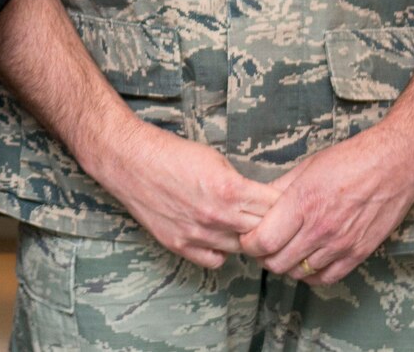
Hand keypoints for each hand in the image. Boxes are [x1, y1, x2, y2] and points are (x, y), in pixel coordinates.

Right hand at [87, 119, 279, 268]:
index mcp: (230, 189)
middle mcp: (217, 216)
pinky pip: (215, 260)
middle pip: (264, 232)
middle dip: (270, 224)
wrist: (128, 159)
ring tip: (240, 224)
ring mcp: (198, 234)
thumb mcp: (215, 159)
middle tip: (270, 219)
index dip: (285, 206)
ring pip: (241, 249)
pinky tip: (218, 236)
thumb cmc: (170, 153)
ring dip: (245, 238)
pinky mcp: (180, 245)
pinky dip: (221, 251)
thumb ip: (240, 184)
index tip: (285, 204)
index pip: (277, 209)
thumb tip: (261, 200)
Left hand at [238, 122, 413, 285]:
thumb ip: (279, 190)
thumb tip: (257, 203)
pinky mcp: (359, 253)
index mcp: (302, 203)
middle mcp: (320, 228)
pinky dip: (311, 274)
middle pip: (278, 262)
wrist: (394, 165)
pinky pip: (327, 278)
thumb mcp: (306, 168)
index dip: (249, 244)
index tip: (246, 238)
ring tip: (284, 251)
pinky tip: (307, 261)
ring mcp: (341, 244)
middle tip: (262, 246)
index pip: (263, 241)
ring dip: (286, 265)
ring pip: (300, 272)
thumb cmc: (350, 160)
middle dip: (263, 257)